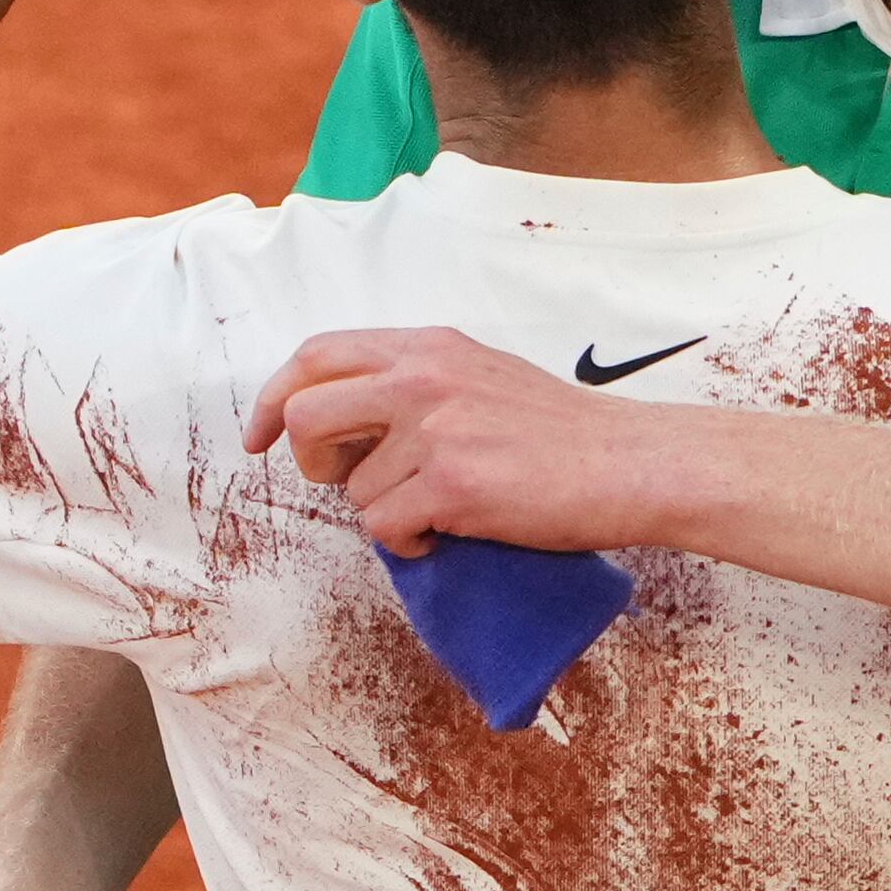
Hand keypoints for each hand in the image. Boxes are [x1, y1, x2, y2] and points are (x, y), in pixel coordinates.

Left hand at [244, 326, 691, 553]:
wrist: (630, 462)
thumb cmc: (563, 432)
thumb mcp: (482, 374)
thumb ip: (416, 381)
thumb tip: (351, 422)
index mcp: (427, 347)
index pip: (317, 355)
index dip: (274, 397)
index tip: (260, 436)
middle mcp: (423, 377)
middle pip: (306, 416)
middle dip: (310, 462)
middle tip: (343, 482)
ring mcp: (437, 430)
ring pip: (354, 490)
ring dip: (386, 512)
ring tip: (440, 509)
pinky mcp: (453, 484)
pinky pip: (387, 527)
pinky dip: (412, 543)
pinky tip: (451, 533)